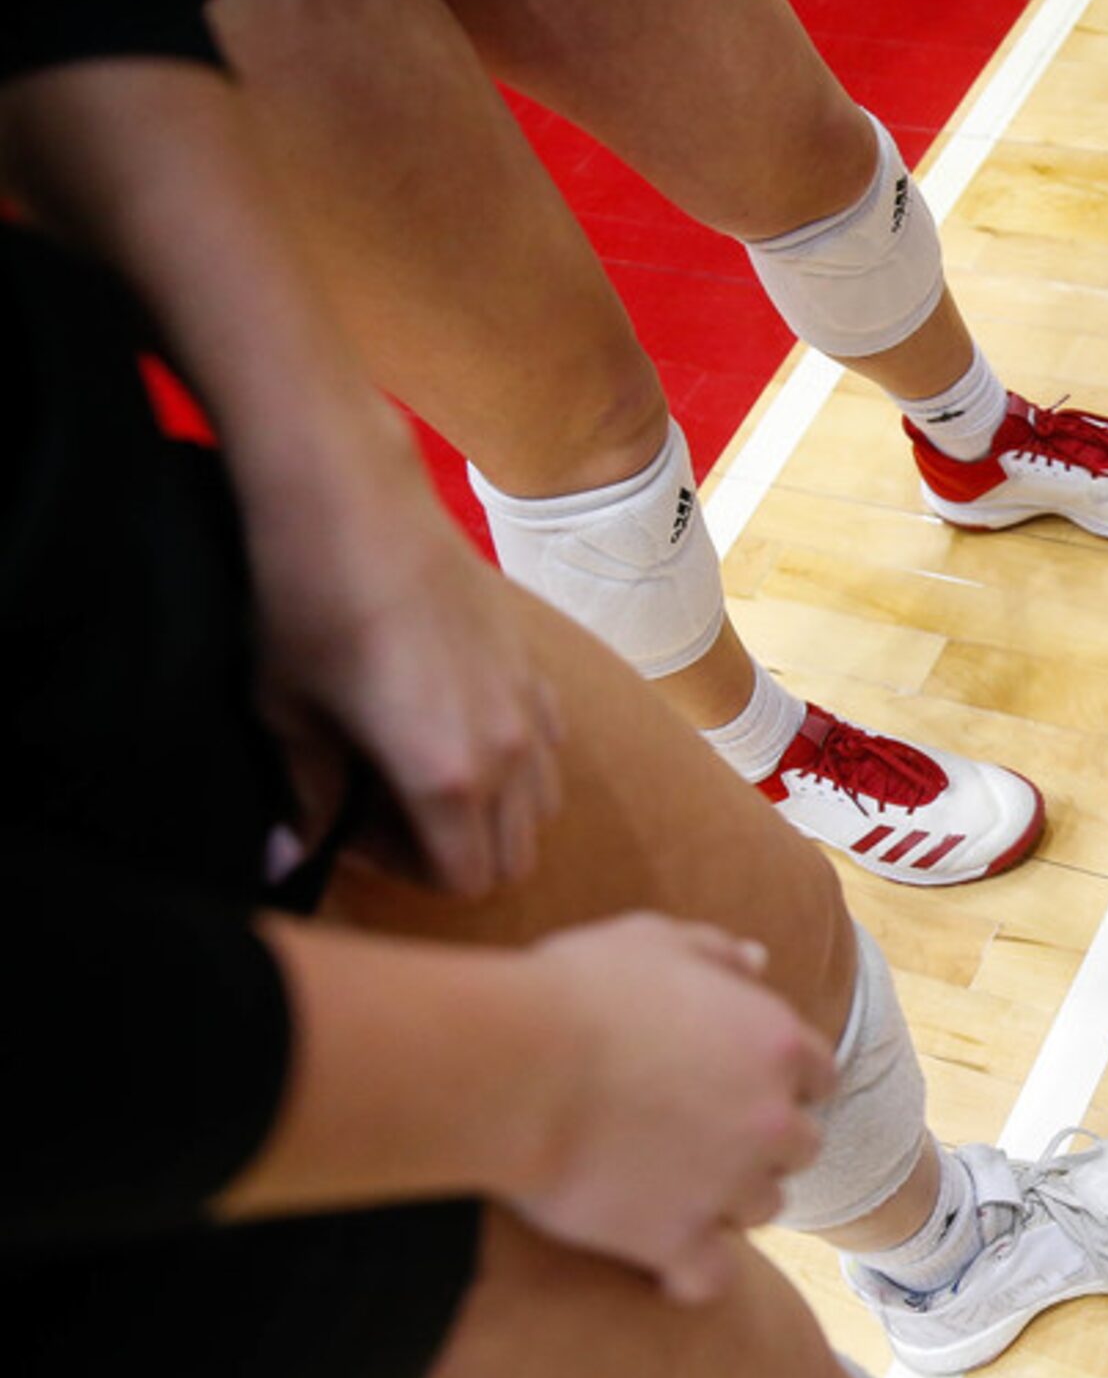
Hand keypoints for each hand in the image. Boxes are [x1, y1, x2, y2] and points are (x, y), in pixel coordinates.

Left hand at [250, 436, 564, 896]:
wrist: (352, 496)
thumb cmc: (305, 603)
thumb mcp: (285, 712)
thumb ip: (305, 797)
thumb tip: (293, 855)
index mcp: (447, 776)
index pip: (463, 881)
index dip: (402, 874)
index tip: (349, 827)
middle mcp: (508, 752)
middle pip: (514, 857)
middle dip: (452, 852)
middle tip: (384, 809)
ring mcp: (531, 706)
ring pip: (543, 807)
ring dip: (490, 811)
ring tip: (424, 770)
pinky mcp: (534, 664)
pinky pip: (551, 746)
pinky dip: (516, 761)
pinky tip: (457, 720)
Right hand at [515, 914, 838, 1301]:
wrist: (513, 1067)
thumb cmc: (573, 994)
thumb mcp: (651, 941)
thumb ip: (713, 951)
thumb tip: (756, 959)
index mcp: (776, 1043)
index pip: (819, 1076)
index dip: (782, 1083)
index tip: (740, 1086)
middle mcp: (771, 1120)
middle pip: (798, 1149)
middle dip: (760, 1145)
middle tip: (703, 1140)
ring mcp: (728, 1185)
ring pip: (761, 1209)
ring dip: (727, 1203)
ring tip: (671, 1190)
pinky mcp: (676, 1240)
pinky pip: (710, 1276)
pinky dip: (690, 1275)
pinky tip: (664, 1268)